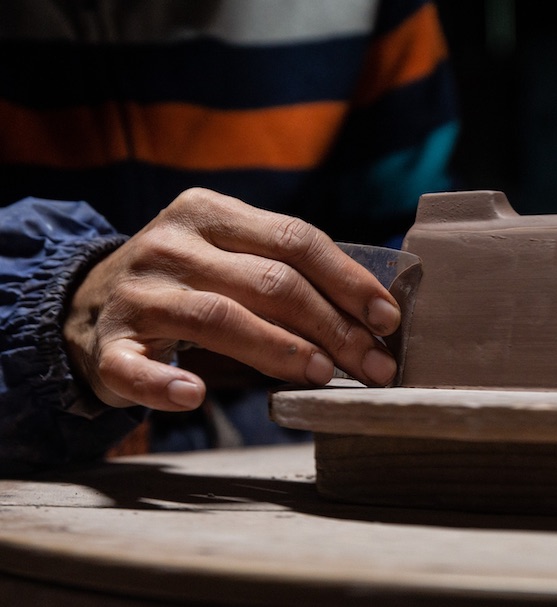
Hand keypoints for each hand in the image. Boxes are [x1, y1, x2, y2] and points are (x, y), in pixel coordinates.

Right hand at [63, 188, 400, 410]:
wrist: (90, 300)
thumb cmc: (190, 281)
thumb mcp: (230, 255)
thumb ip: (286, 269)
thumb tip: (374, 312)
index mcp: (209, 213)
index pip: (294, 239)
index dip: (348, 279)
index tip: (387, 319)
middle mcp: (170, 244)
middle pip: (269, 282)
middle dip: (333, 326)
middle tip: (375, 367)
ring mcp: (136, 293)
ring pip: (219, 318)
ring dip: (280, 350)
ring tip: (323, 376)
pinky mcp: (107, 343)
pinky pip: (134, 368)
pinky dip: (164, 384)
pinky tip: (195, 396)